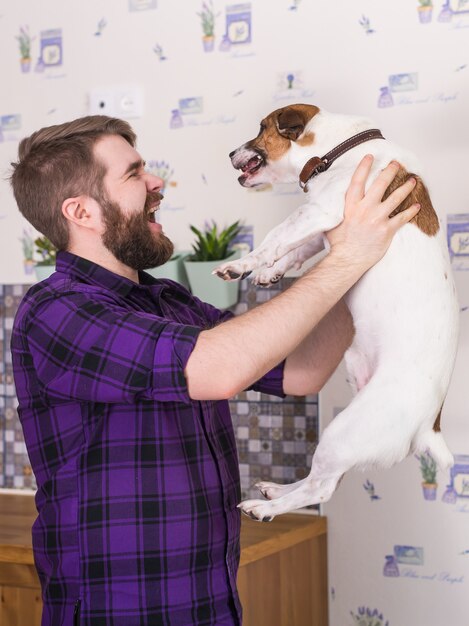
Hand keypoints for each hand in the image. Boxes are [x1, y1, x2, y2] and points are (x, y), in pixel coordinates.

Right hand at [326, 155, 420, 270]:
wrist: (347, 260)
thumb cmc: (339, 245)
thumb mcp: (333, 223)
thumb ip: (338, 211)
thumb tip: (335, 204)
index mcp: (350, 206)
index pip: (358, 181)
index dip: (364, 167)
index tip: (370, 157)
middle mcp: (365, 209)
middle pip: (380, 184)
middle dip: (390, 171)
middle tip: (397, 164)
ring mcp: (377, 219)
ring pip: (395, 198)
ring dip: (405, 187)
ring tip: (413, 181)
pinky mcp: (386, 230)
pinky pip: (402, 217)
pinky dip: (411, 211)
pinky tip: (417, 206)